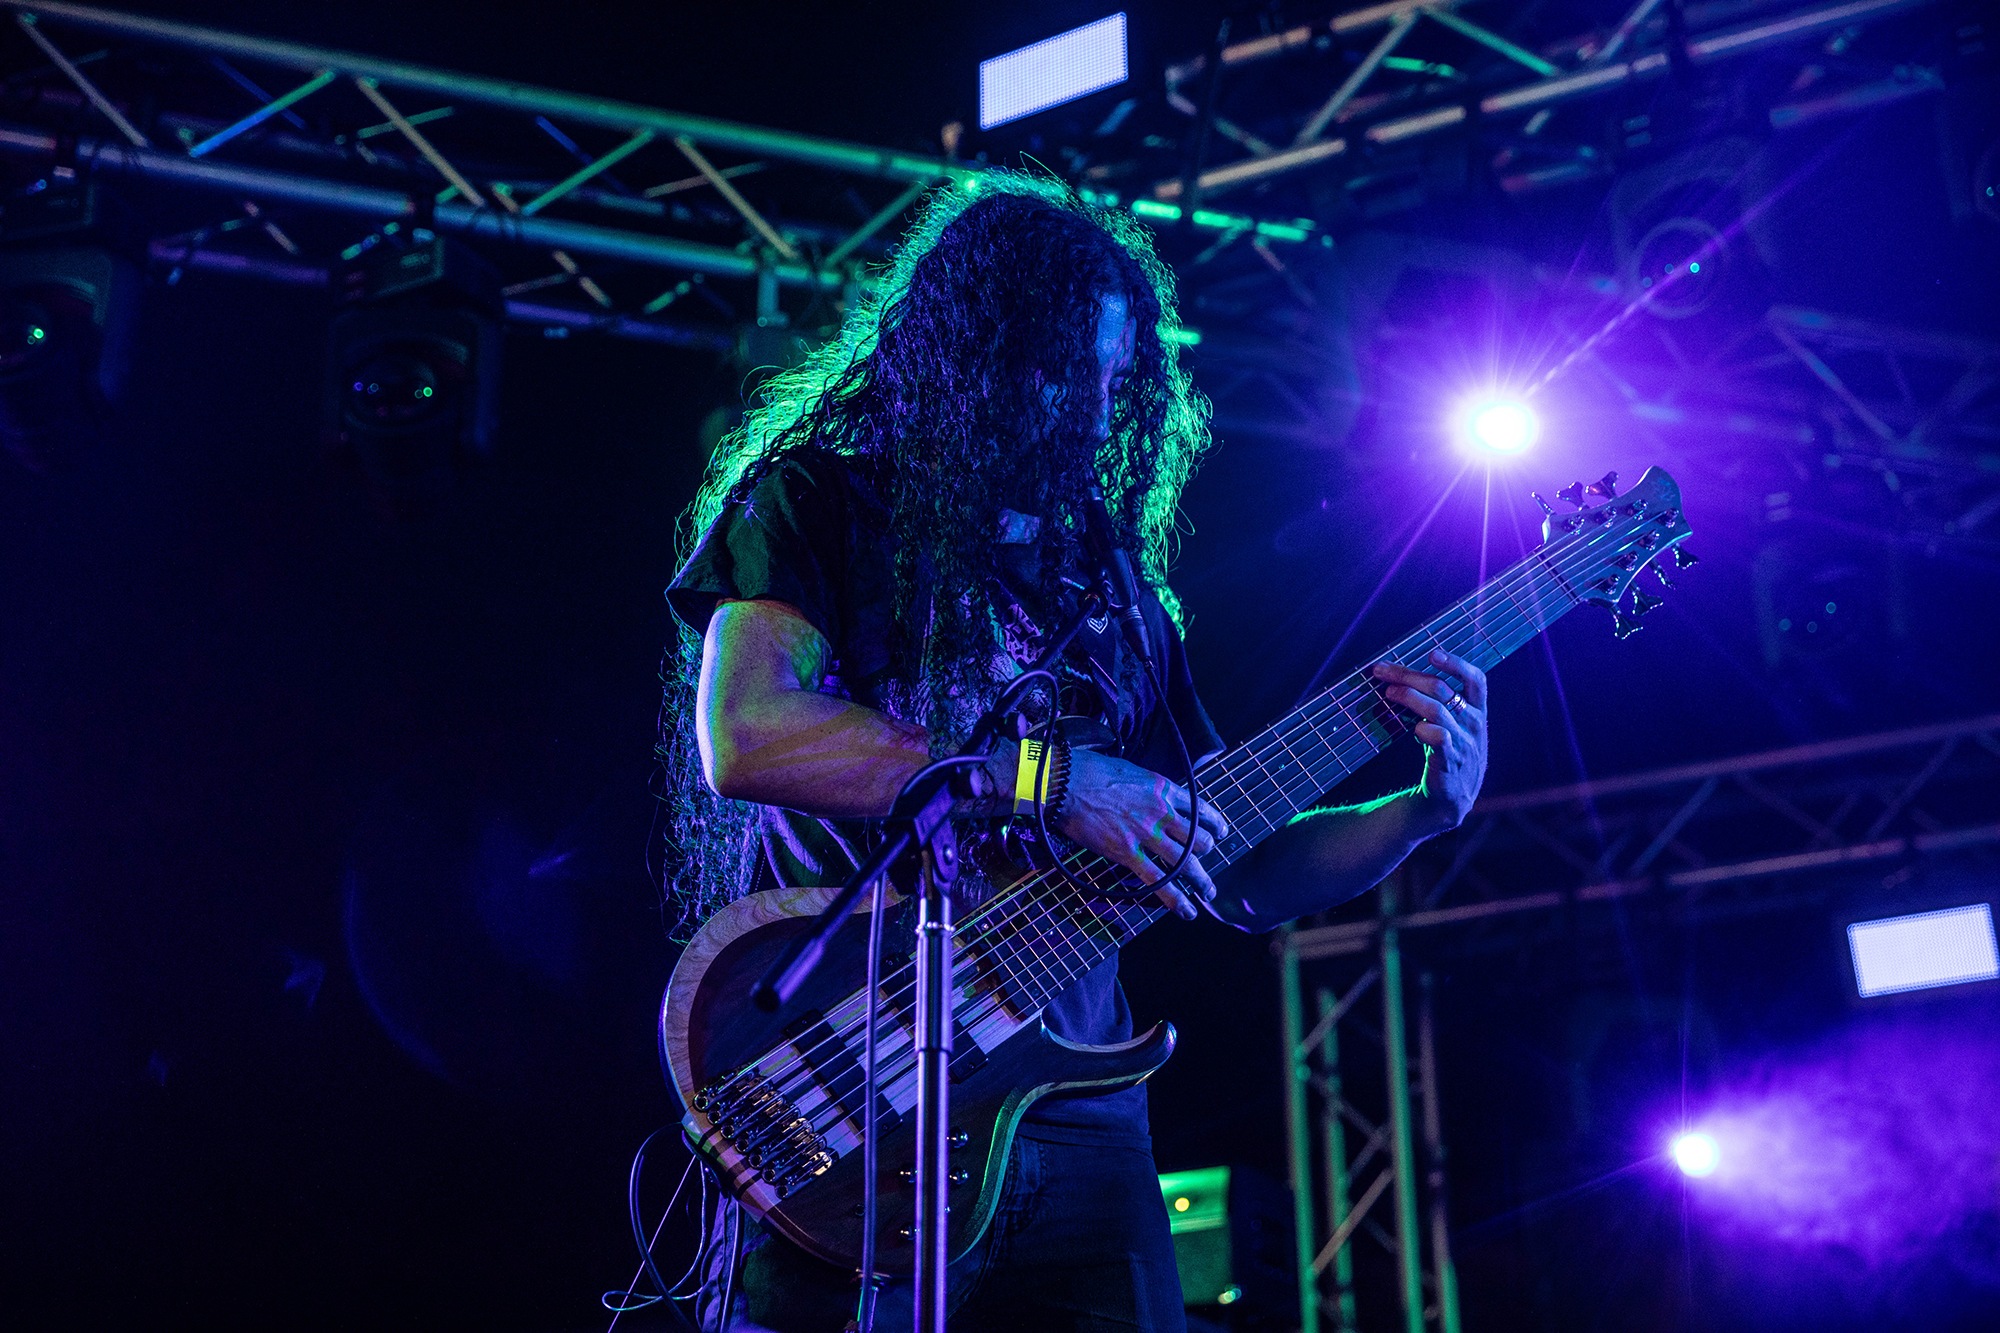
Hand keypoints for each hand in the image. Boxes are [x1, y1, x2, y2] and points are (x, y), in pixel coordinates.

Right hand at [1054, 748, 1230, 919]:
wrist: (1065, 782)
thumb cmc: (1091, 770)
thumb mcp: (1131, 770)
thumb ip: (1149, 787)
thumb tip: (1153, 796)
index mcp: (1163, 789)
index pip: (1201, 809)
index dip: (1215, 824)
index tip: (1221, 832)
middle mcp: (1161, 812)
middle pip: (1199, 839)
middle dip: (1209, 855)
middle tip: (1208, 862)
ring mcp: (1146, 834)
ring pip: (1185, 863)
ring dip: (1201, 881)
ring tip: (1207, 893)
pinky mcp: (1127, 853)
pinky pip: (1157, 880)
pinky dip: (1174, 898)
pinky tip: (1185, 910)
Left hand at [1372, 649, 1489, 834]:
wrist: (1450, 799)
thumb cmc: (1447, 753)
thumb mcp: (1452, 725)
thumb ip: (1436, 702)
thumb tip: (1400, 675)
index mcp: (1477, 711)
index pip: (1476, 679)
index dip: (1457, 663)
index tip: (1432, 654)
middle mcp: (1475, 724)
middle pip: (1442, 689)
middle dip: (1409, 676)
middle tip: (1382, 671)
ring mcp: (1465, 743)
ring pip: (1437, 710)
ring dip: (1409, 697)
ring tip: (1388, 692)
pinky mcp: (1452, 762)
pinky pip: (1441, 739)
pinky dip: (1425, 730)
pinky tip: (1414, 729)